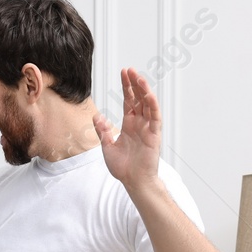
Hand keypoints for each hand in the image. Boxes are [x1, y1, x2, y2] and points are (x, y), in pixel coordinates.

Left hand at [93, 68, 161, 190]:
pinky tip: (148, 94)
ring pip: (147, 104)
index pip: (128, 100)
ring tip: (138, 77)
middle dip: (134, 84)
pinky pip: (154, 116)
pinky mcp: (154, 134)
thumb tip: (97, 117)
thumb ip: (103, 131)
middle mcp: (139, 123)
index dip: (126, 87)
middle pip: (138, 98)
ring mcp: (147, 127)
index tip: (123, 73)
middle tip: (129, 70)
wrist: (133, 181)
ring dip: (143, 90)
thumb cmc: (123, 167)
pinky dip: (152, 104)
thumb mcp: (107, 147)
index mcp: (129, 124)